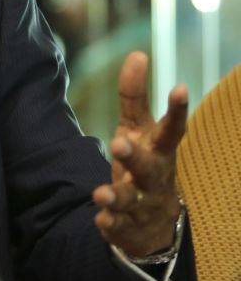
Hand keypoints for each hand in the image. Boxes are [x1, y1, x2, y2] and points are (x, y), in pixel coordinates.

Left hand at [92, 52, 187, 256]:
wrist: (154, 221)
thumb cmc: (146, 160)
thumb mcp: (139, 128)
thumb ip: (134, 96)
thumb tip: (137, 53)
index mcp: (158, 149)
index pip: (171, 129)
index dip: (177, 110)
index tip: (180, 87)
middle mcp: (154, 176)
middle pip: (148, 166)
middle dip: (134, 156)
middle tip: (118, 143)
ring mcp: (141, 203)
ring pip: (130, 200)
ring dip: (116, 196)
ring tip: (101, 193)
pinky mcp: (125, 225)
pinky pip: (118, 227)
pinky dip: (110, 224)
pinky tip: (101, 220)